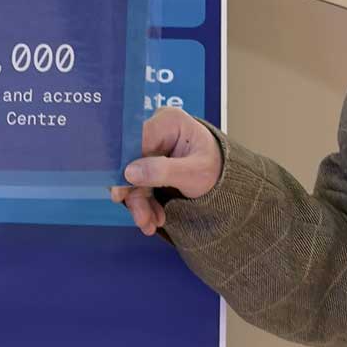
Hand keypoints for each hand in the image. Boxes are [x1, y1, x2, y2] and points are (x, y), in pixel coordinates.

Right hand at [109, 106, 222, 234]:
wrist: (226, 180)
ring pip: (133, 178)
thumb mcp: (195, 173)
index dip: (124, 167)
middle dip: (136, 195)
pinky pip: (139, 184)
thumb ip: (163, 171)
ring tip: (149, 224)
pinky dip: (145, 204)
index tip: (120, 193)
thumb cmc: (216, 169)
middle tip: (142, 220)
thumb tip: (129, 173)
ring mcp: (152, 148)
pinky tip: (154, 218)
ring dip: (140, 204)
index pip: (136, 142)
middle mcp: (156, 131)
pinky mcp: (149, 164)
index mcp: (168, 122)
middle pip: (132, 162)